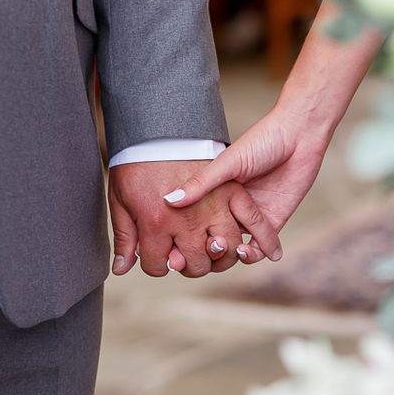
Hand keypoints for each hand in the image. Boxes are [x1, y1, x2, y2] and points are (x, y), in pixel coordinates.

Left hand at [109, 160, 280, 277]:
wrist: (165, 125)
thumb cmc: (137, 161)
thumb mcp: (121, 199)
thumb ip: (124, 236)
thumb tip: (121, 269)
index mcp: (157, 224)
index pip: (159, 265)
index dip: (157, 266)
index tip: (158, 259)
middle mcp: (188, 222)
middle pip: (196, 264)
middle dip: (190, 265)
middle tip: (186, 256)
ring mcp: (214, 208)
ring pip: (226, 251)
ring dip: (222, 258)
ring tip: (214, 251)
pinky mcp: (234, 193)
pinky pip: (255, 223)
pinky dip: (266, 241)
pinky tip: (272, 254)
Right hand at [161, 107, 331, 261]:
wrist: (298, 136)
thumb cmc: (261, 141)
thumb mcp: (226, 162)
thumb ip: (200, 183)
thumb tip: (169, 200)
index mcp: (215, 193)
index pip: (194, 223)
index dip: (183, 239)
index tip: (176, 248)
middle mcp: (230, 207)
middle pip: (212, 240)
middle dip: (204, 253)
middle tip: (199, 255)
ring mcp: (251, 216)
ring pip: (233, 248)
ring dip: (227, 256)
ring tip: (227, 250)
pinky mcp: (272, 222)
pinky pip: (258, 248)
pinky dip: (251, 256)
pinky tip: (244, 251)